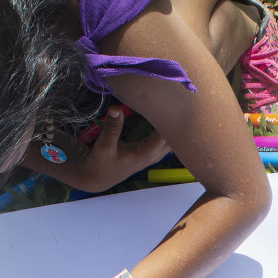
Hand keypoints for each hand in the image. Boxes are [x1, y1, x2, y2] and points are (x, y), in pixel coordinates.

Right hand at [25, 108, 168, 192]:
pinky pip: (166, 139)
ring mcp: (154, 154)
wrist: (98, 177)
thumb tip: (116, 107)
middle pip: (175, 138)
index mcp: (145, 154)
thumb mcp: (104, 146)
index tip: (172, 103)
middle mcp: (153, 154)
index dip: (170, 120)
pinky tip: (168, 115)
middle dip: (177, 121)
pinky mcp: (150, 150)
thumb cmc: (101, 163)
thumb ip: (112, 127)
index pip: (164, 136)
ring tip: (177, 106)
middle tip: (179, 101)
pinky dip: (168, 129)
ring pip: (172, 139)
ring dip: (175, 125)